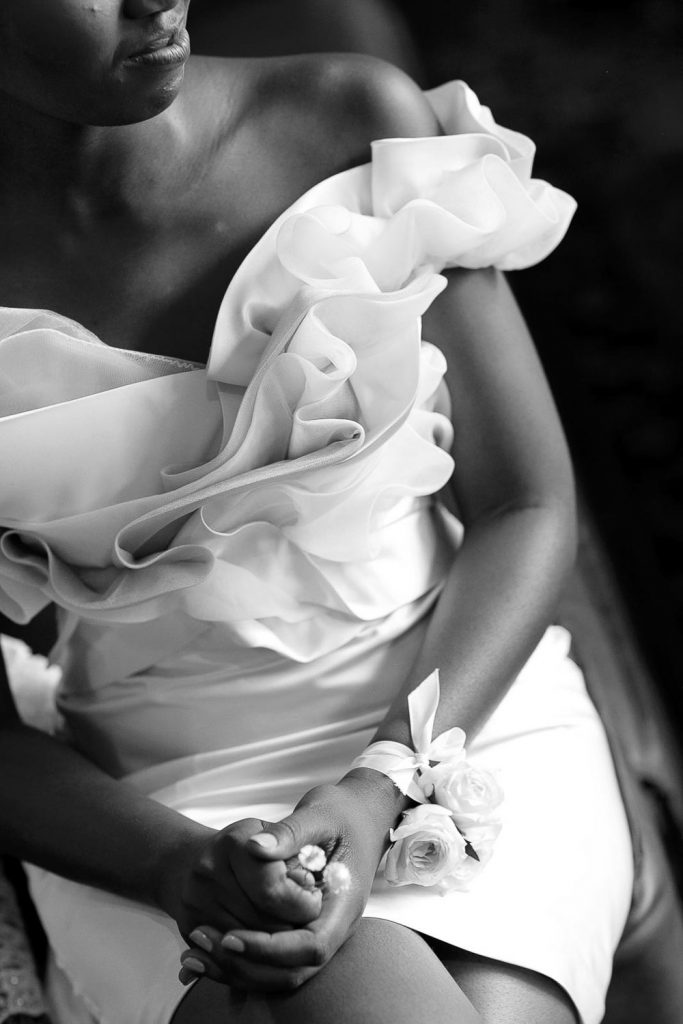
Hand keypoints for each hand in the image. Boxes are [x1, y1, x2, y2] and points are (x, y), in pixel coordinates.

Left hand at [179, 771, 408, 990]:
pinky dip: (240, 961)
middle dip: (245, 962)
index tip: (231, 936)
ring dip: (237, 968)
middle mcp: (334, 925)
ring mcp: (319, 930)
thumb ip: (290, 833)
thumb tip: (254, 847)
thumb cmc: (342, 813)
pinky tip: (206, 953)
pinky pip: (273, 961)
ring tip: (194, 950)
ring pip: (280, 973)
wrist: (360, 815)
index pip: (311, 946)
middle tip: (200, 939)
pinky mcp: (301, 929)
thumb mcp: (319, 815)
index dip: (269, 948)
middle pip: (293, 969)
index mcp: (343, 902)